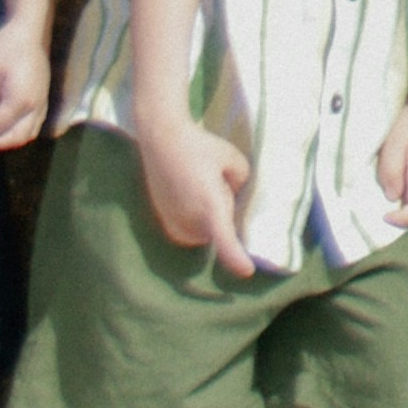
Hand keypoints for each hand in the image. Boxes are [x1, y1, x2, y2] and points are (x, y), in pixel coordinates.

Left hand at [0, 9, 55, 151]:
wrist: (29, 27)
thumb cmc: (7, 44)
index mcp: (21, 100)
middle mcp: (35, 107)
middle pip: (15, 138)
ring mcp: (42, 103)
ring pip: (26, 134)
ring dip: (6, 138)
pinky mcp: (43, 98)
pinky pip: (32, 125)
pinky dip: (17, 130)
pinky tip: (3, 123)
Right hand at [130, 109, 247, 268]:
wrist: (160, 137)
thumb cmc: (198, 144)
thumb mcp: (233, 157)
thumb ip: (243, 181)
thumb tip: (238, 197)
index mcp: (209, 203)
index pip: (223, 238)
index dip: (235, 257)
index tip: (247, 270)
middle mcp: (189, 218)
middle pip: (219, 230)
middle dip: (224, 213)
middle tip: (216, 183)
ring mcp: (174, 223)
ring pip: (204, 232)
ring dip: (208, 218)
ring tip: (199, 187)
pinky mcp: (165, 222)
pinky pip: (189, 231)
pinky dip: (194, 219)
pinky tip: (189, 194)